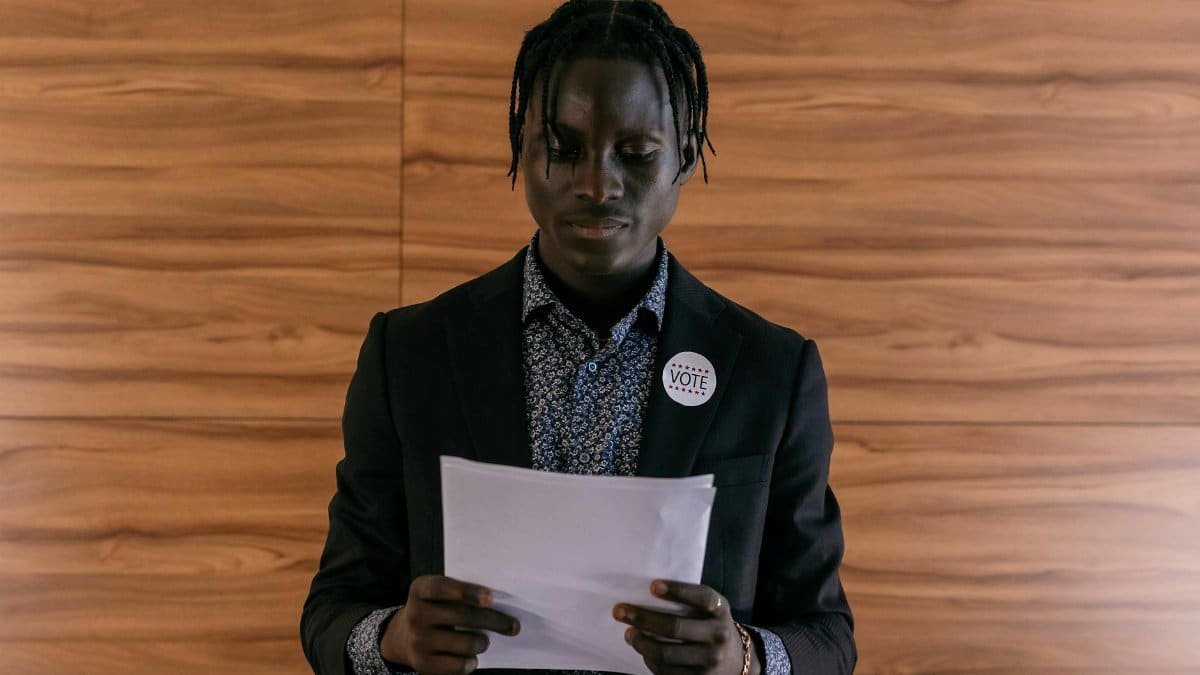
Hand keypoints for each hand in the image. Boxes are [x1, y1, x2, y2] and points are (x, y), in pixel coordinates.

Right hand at [381, 574, 520, 674]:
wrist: (403, 637)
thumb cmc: (435, 609)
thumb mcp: (439, 595)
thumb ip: (461, 594)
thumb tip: (501, 605)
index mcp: (420, 590)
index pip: (442, 588)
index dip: (467, 592)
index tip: (490, 597)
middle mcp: (415, 614)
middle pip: (462, 616)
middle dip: (493, 621)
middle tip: (513, 626)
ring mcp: (418, 640)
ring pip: (465, 643)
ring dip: (482, 642)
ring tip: (483, 641)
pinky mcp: (422, 663)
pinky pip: (457, 665)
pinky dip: (470, 662)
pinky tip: (472, 657)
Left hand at [613, 580, 757, 674]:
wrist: (736, 661)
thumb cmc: (712, 626)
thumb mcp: (711, 611)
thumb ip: (690, 602)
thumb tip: (646, 595)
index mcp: (721, 611)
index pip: (702, 598)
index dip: (678, 591)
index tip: (652, 586)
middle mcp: (718, 636)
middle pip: (675, 627)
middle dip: (643, 618)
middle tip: (620, 611)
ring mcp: (709, 661)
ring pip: (665, 653)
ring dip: (641, 642)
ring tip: (629, 634)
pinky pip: (666, 671)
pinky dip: (649, 659)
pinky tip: (643, 650)